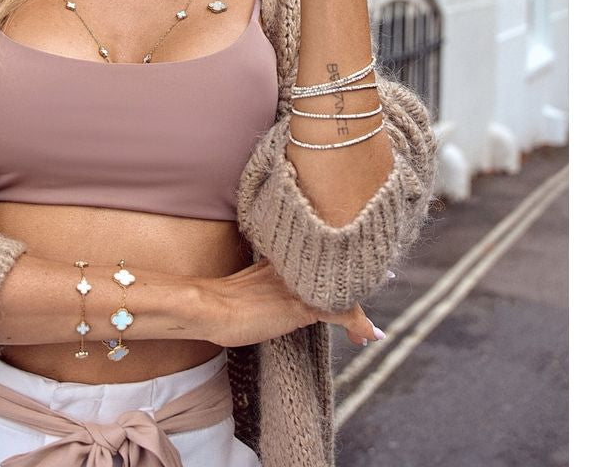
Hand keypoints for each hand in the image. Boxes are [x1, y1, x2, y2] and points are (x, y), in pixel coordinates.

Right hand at [200, 260, 382, 347]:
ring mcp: (298, 286)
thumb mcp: (241, 288)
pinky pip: (341, 313)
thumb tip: (248, 300)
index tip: (352, 263)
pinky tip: (369, 336)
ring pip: (341, 291)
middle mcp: (291, 268)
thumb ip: (256, 285)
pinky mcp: (302, 307)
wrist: (207, 306)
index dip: (336, 263)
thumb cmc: (214, 303)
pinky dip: (358, 324)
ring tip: (372, 328)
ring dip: (359, 311)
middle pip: (335, 269)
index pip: (316, 256)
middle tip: (384, 278)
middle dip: (358, 277)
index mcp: (277, 260)